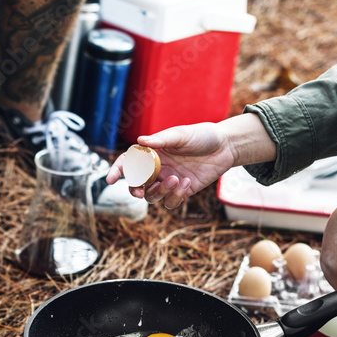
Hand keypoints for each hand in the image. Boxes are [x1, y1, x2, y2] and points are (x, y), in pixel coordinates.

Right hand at [105, 113, 274, 210]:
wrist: (226, 147)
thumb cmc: (202, 136)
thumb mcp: (181, 134)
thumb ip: (161, 140)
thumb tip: (140, 141)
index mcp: (152, 153)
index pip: (129, 163)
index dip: (118, 171)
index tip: (110, 180)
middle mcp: (157, 168)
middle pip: (137, 185)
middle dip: (135, 190)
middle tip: (140, 191)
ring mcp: (169, 181)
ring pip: (153, 196)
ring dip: (160, 192)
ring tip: (176, 180)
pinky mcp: (182, 191)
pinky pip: (171, 202)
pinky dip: (176, 196)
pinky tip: (188, 183)